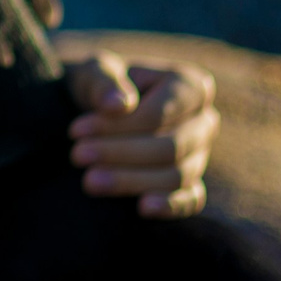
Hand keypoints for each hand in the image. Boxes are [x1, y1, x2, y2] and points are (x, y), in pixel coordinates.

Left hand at [65, 50, 217, 217]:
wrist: (96, 111)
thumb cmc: (100, 86)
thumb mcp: (94, 72)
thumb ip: (105, 81)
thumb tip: (119, 105)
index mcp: (191, 86)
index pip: (160, 113)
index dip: (119, 126)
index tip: (76, 130)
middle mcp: (204, 121)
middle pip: (170, 147)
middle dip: (120, 154)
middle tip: (77, 156)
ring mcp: (200, 155)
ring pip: (175, 175)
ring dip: (131, 180)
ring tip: (89, 181)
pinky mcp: (191, 184)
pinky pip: (190, 200)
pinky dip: (170, 206)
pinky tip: (141, 208)